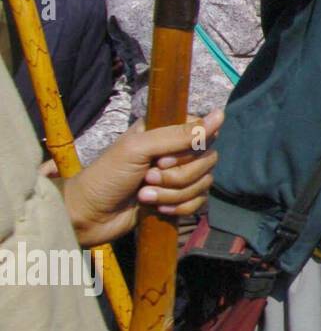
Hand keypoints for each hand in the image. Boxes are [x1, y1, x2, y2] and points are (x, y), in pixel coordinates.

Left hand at [62, 110, 223, 247]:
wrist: (90, 216)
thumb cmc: (108, 175)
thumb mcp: (140, 148)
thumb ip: (180, 134)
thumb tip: (221, 114)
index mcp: (166, 131)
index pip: (203, 134)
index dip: (189, 149)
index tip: (162, 158)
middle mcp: (175, 151)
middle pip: (207, 161)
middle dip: (178, 176)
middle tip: (148, 178)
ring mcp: (177, 176)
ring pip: (203, 183)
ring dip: (173, 194)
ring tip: (144, 195)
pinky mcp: (178, 199)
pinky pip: (198, 202)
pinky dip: (179, 208)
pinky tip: (157, 208)